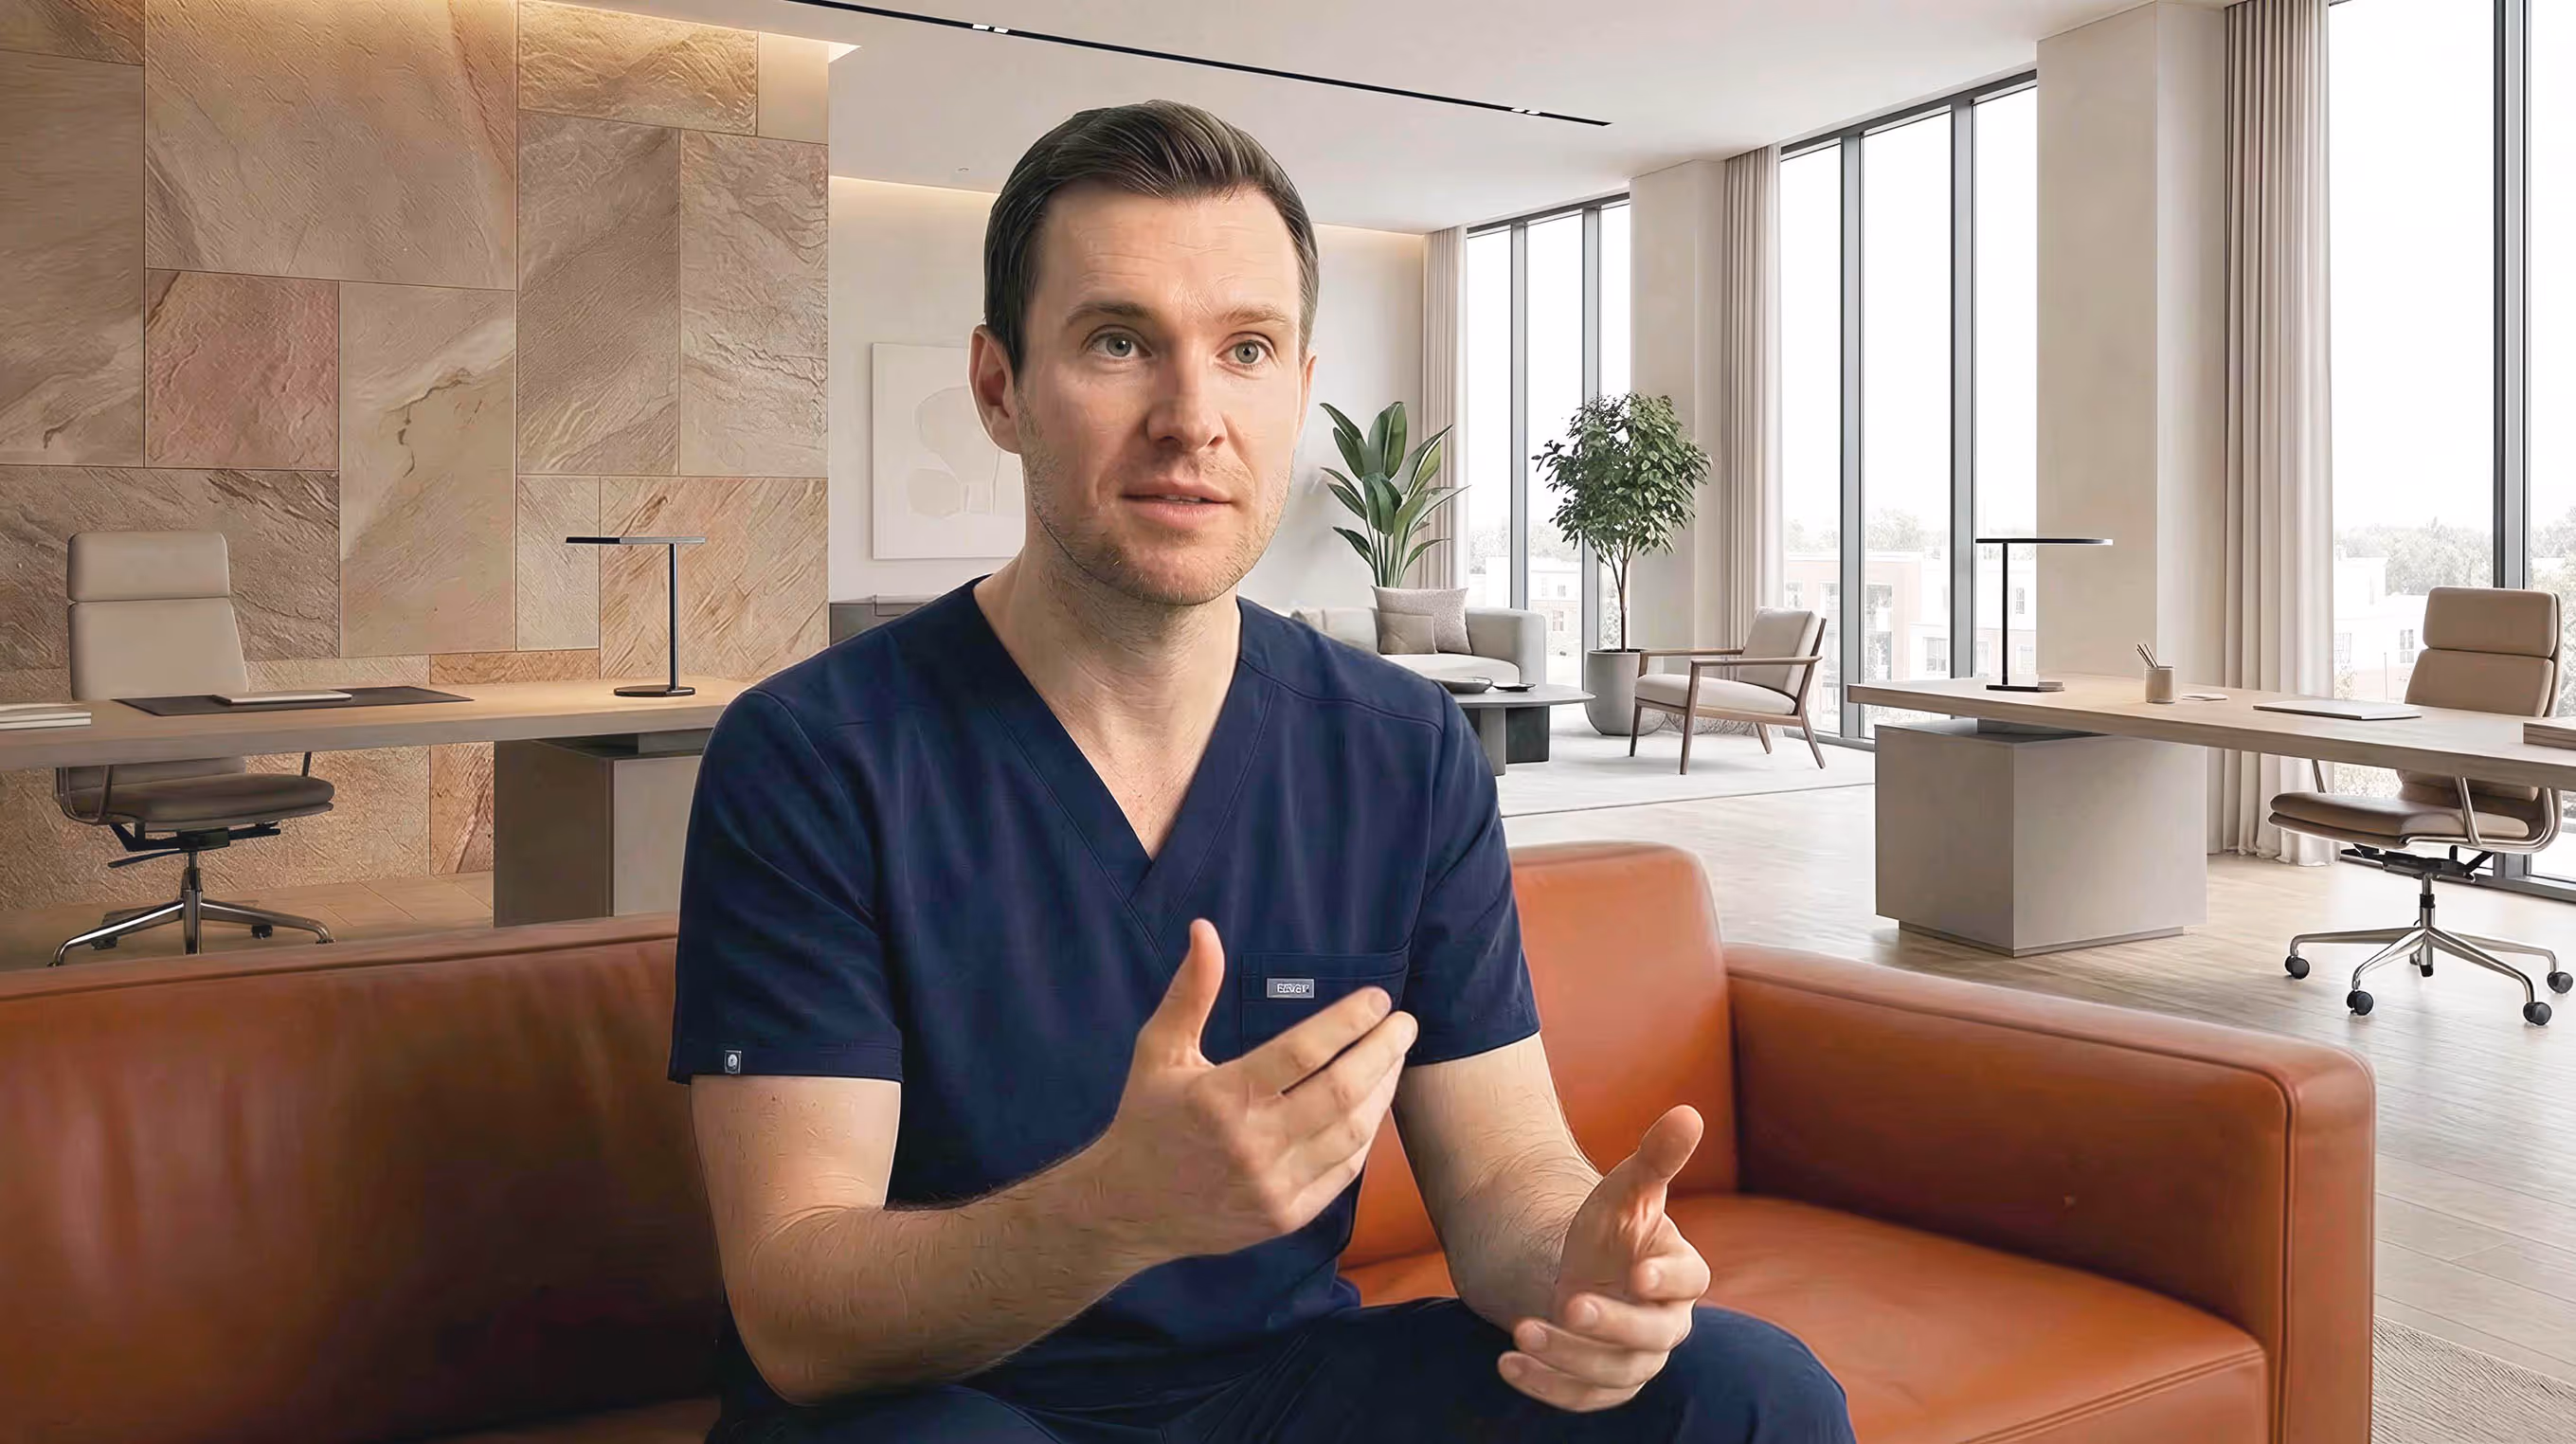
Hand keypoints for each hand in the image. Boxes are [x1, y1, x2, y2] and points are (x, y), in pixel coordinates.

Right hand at [1074, 919, 1416, 1267]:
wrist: (1128, 1209)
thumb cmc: (1146, 1119)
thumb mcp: (1159, 1050)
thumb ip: (1190, 991)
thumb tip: (1206, 930)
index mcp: (1221, 1097)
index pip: (1303, 1052)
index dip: (1349, 1022)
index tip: (1379, 1000)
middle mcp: (1252, 1143)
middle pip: (1342, 1091)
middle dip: (1384, 1051)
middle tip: (1405, 1023)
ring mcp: (1273, 1185)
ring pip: (1352, 1131)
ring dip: (1383, 1089)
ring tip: (1394, 1057)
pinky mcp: (1286, 1216)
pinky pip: (1345, 1171)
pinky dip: (1366, 1134)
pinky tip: (1373, 1104)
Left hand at [1500, 1106, 1710, 1412]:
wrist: (1577, 1270)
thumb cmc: (1610, 1228)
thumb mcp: (1625, 1189)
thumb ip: (1657, 1157)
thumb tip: (1688, 1113)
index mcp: (1680, 1274)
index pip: (1689, 1280)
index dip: (1668, 1278)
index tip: (1638, 1271)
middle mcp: (1665, 1324)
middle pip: (1651, 1336)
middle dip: (1611, 1324)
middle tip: (1569, 1303)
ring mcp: (1634, 1360)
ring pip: (1612, 1373)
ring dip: (1568, 1357)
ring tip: (1521, 1331)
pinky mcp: (1601, 1386)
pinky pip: (1580, 1397)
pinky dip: (1545, 1386)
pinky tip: (1506, 1363)